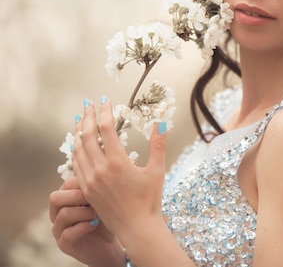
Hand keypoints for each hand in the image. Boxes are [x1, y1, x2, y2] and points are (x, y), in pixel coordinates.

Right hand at [49, 176, 123, 266]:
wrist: (110, 243)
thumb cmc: (107, 217)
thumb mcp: (104, 198)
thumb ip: (99, 185)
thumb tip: (104, 166)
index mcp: (66, 198)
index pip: (67, 184)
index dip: (83, 183)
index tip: (101, 186)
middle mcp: (57, 213)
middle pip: (55, 197)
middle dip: (77, 196)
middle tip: (95, 200)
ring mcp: (59, 229)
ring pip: (63, 214)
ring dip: (83, 212)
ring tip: (96, 214)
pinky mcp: (64, 244)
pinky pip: (67, 234)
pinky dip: (83, 227)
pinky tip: (94, 224)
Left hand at [72, 97, 168, 244]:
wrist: (136, 227)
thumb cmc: (149, 200)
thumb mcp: (157, 171)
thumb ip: (158, 145)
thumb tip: (161, 123)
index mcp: (117, 162)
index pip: (106, 129)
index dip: (104, 112)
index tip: (106, 101)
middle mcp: (99, 169)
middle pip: (87, 135)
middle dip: (87, 117)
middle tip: (89, 104)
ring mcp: (89, 180)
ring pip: (78, 149)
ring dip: (79, 131)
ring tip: (81, 119)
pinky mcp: (85, 189)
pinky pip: (76, 164)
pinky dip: (76, 150)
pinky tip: (78, 143)